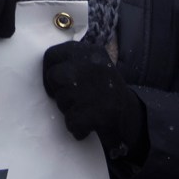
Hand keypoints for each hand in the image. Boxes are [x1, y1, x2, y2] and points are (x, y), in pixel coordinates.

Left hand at [43, 42, 146, 160]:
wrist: (131, 114)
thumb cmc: (104, 88)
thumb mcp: (93, 64)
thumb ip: (72, 61)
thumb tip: (47, 68)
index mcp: (89, 51)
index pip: (52, 55)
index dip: (48, 71)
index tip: (55, 83)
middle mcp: (91, 65)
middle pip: (54, 76)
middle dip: (58, 91)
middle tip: (70, 99)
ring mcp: (93, 88)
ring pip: (61, 100)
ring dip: (69, 110)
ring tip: (85, 110)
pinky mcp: (96, 112)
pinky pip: (71, 121)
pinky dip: (77, 128)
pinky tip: (88, 125)